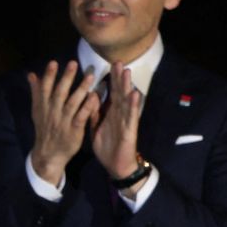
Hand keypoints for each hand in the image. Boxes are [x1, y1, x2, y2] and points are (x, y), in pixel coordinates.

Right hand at [28, 61, 99, 184]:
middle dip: (66, 78)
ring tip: (90, 76)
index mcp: (43, 106)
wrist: (49, 153)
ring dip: (81, 89)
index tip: (54, 62)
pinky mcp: (74, 130)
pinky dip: (88, 106)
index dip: (49, 76)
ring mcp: (63, 121)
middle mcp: (52, 112)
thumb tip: (31, 74)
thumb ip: (36, 92)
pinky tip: (94, 97)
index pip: (45, 88)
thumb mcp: (37, 111)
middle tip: (74, 63)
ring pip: (72, 103)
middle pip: (59, 93)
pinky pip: (81, 116)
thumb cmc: (45, 129)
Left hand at [91, 61, 142, 178]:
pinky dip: (133, 105)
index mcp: (111, 113)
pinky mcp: (130, 130)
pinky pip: (131, 116)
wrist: (115, 165)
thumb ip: (93, 111)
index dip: (111, 79)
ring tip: (127, 72)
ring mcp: (126, 121)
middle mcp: (119, 114)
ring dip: (127, 87)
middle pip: (120, 93)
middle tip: (119, 61)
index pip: (111, 93)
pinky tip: (135, 94)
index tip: (109, 64)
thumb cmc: (107, 145)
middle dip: (119, 78)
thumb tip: (91, 95)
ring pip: (127, 101)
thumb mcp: (96, 126)